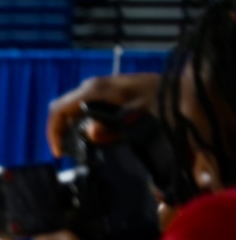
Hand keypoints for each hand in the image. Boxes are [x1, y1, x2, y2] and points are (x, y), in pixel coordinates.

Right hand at [46, 73, 160, 156]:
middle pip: (63, 108)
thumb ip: (114, 128)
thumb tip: (90, 133)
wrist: (185, 89)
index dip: (53, 132)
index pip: (58, 110)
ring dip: (71, 127)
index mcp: (95, 90)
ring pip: (74, 107)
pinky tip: (95, 134)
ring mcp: (102, 87)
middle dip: (60, 131)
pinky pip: (86, 106)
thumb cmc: (163, 103)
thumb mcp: (139, 119)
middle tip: (68, 152)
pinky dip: (83, 122)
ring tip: (78, 147)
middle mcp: (94, 85)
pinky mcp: (110, 91)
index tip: (60, 153)